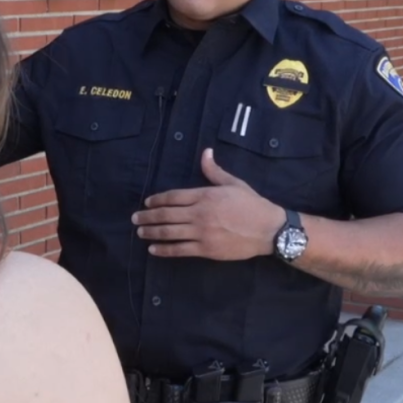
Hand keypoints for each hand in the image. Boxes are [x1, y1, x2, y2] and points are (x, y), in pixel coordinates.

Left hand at [131, 148, 285, 259]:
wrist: (268, 229)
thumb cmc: (252, 204)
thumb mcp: (233, 183)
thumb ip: (214, 171)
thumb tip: (205, 152)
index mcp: (205, 195)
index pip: (173, 196)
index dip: (157, 200)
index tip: (147, 203)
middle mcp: (199, 213)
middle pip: (166, 214)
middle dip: (148, 217)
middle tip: (135, 219)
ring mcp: (202, 232)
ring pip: (170, 232)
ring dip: (152, 232)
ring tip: (140, 232)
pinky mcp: (206, 249)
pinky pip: (180, 250)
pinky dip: (165, 250)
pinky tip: (153, 249)